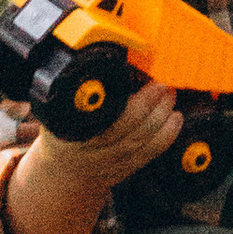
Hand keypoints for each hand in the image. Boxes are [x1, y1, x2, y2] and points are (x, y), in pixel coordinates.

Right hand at [4, 78, 184, 233]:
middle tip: (161, 86)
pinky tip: (175, 119)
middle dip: (149, 106)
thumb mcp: (57, 113)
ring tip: (170, 97)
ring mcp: (109, 164)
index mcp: (69, 134)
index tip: (140, 82)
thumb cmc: (63, 133)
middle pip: (125, 131)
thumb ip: (75, 93)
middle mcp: (90, 152)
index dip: (124, 102)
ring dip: (161, 118)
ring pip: (140, 143)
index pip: (101, 119)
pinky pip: (149, 154)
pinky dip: (166, 137)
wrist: (64, 172)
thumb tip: (99, 61)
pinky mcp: (125, 170)